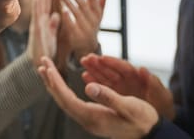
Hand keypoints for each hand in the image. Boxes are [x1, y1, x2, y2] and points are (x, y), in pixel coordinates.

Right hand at [27, 0, 60, 66]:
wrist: (36, 63)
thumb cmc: (44, 49)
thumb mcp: (50, 35)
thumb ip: (53, 24)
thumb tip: (57, 14)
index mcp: (43, 22)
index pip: (45, 6)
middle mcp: (39, 22)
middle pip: (41, 4)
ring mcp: (37, 26)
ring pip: (38, 8)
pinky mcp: (38, 32)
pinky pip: (38, 17)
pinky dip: (37, 8)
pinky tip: (37, 0)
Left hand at [38, 57, 158, 138]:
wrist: (151, 134)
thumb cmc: (142, 119)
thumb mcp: (129, 106)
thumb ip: (109, 97)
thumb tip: (88, 87)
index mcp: (93, 118)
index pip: (67, 98)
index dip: (56, 82)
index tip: (47, 67)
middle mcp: (87, 119)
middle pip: (62, 99)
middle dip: (50, 80)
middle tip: (42, 62)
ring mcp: (89, 119)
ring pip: (65, 100)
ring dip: (55, 84)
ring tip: (46, 69)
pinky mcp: (92, 116)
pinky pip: (72, 100)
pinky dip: (64, 88)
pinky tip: (61, 81)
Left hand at [61, 0, 106, 60]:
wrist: (88, 48)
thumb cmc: (91, 27)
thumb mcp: (97, 17)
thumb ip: (100, 6)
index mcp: (98, 14)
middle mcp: (94, 21)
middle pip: (84, 5)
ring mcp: (86, 30)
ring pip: (77, 14)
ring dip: (69, 3)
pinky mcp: (78, 37)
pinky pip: (73, 26)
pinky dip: (69, 18)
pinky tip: (63, 10)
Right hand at [81, 54, 174, 119]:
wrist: (158, 122)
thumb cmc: (163, 108)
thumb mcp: (163, 97)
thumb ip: (155, 84)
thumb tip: (143, 69)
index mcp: (138, 78)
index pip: (124, 67)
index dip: (113, 62)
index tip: (102, 58)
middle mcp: (127, 80)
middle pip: (111, 69)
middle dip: (98, 62)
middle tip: (87, 58)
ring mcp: (119, 87)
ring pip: (104, 75)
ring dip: (93, 69)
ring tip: (83, 63)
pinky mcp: (114, 95)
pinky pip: (102, 86)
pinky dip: (93, 81)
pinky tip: (85, 77)